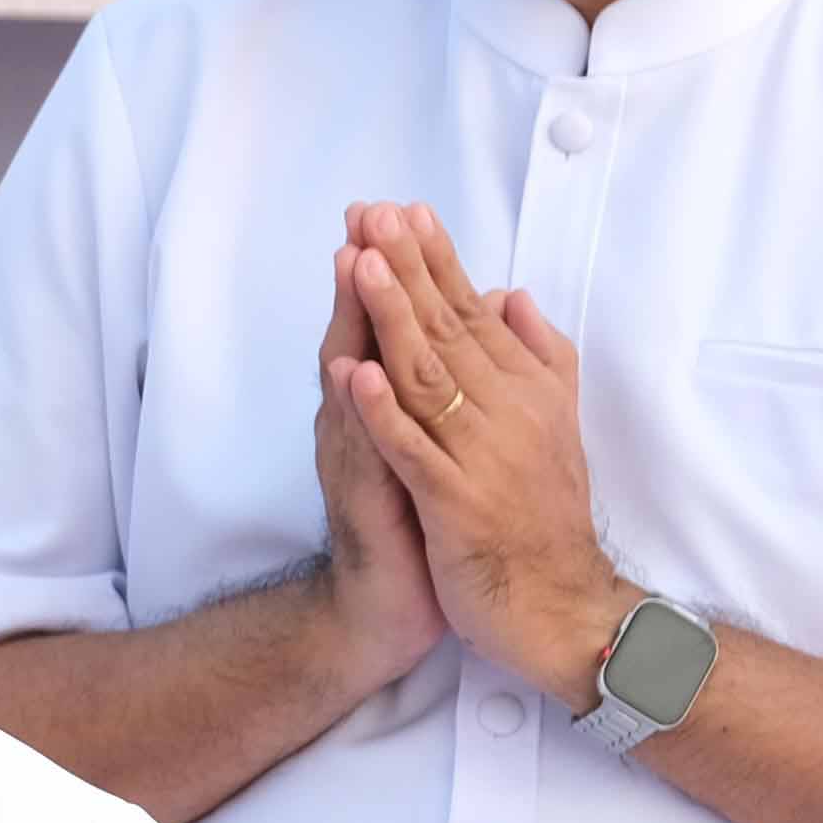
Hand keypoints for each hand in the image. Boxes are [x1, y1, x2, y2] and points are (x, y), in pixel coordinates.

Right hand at [307, 216, 447, 691]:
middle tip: (365, 215)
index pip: (386, 328)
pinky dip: (354, 409)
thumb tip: (474, 323)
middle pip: (357, 335)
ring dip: (348, 320)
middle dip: (364, 274)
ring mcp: (353, 459)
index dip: (391, 271)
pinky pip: (356, 447)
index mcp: (385, 410)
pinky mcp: (361, 499)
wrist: (391, 611)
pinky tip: (351, 371)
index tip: (395, 211)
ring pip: (348, 379)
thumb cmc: (418, 526)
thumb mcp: (434, 447)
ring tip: (353, 264)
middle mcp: (358, 425)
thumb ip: (441, 387)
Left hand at [334, 202, 632, 698]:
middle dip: (408, 269)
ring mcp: (481, 458)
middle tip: (373, 212)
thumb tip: (512, 295)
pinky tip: (357, 373)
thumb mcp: (551, 428)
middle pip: (448, 329)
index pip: (474, 314)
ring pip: (429, 376)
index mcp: (525, 393)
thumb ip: (536, 359)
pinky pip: (414, 450)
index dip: (438, 262)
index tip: (405, 210)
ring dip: (393, 318)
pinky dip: (384, 411)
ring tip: (360, 264)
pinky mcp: (457, 503)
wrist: (559, 608)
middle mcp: (508, 414)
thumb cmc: (543, 517)